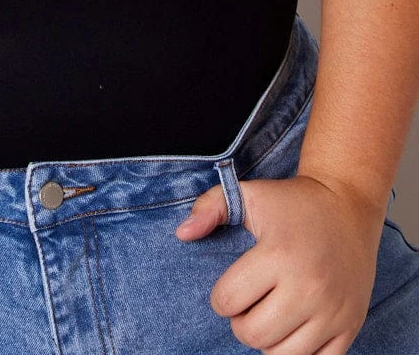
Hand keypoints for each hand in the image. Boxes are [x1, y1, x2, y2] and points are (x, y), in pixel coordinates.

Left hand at [175, 173, 384, 353]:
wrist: (348, 205)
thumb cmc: (292, 202)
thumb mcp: (249, 194)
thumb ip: (209, 208)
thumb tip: (182, 234)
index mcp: (279, 254)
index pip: (227, 301)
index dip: (221, 296)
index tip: (234, 284)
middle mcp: (309, 286)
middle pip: (252, 334)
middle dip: (241, 321)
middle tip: (250, 302)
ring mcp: (333, 310)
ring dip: (269, 340)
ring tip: (272, 314)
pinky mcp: (351, 324)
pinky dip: (300, 353)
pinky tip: (295, 327)